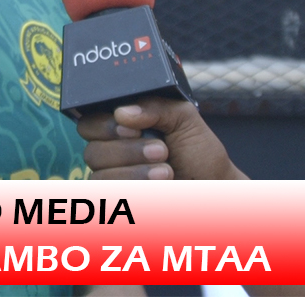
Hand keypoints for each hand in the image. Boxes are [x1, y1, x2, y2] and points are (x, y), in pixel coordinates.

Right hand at [77, 96, 247, 179]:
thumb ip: (155, 107)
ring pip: (100, 175)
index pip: (89, 124)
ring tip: (167, 172)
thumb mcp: (184, 118)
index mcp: (120, 127)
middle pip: (92, 151)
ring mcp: (114, 178)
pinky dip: (136, 187)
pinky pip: (111, 194)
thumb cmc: (199, 151)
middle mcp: (111, 151)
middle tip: (161, 150)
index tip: (132, 129)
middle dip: (127, 151)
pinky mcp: (122, 197)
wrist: (215, 184)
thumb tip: (122, 112)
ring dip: (135, 172)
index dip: (104, 126)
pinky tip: (159, 186)